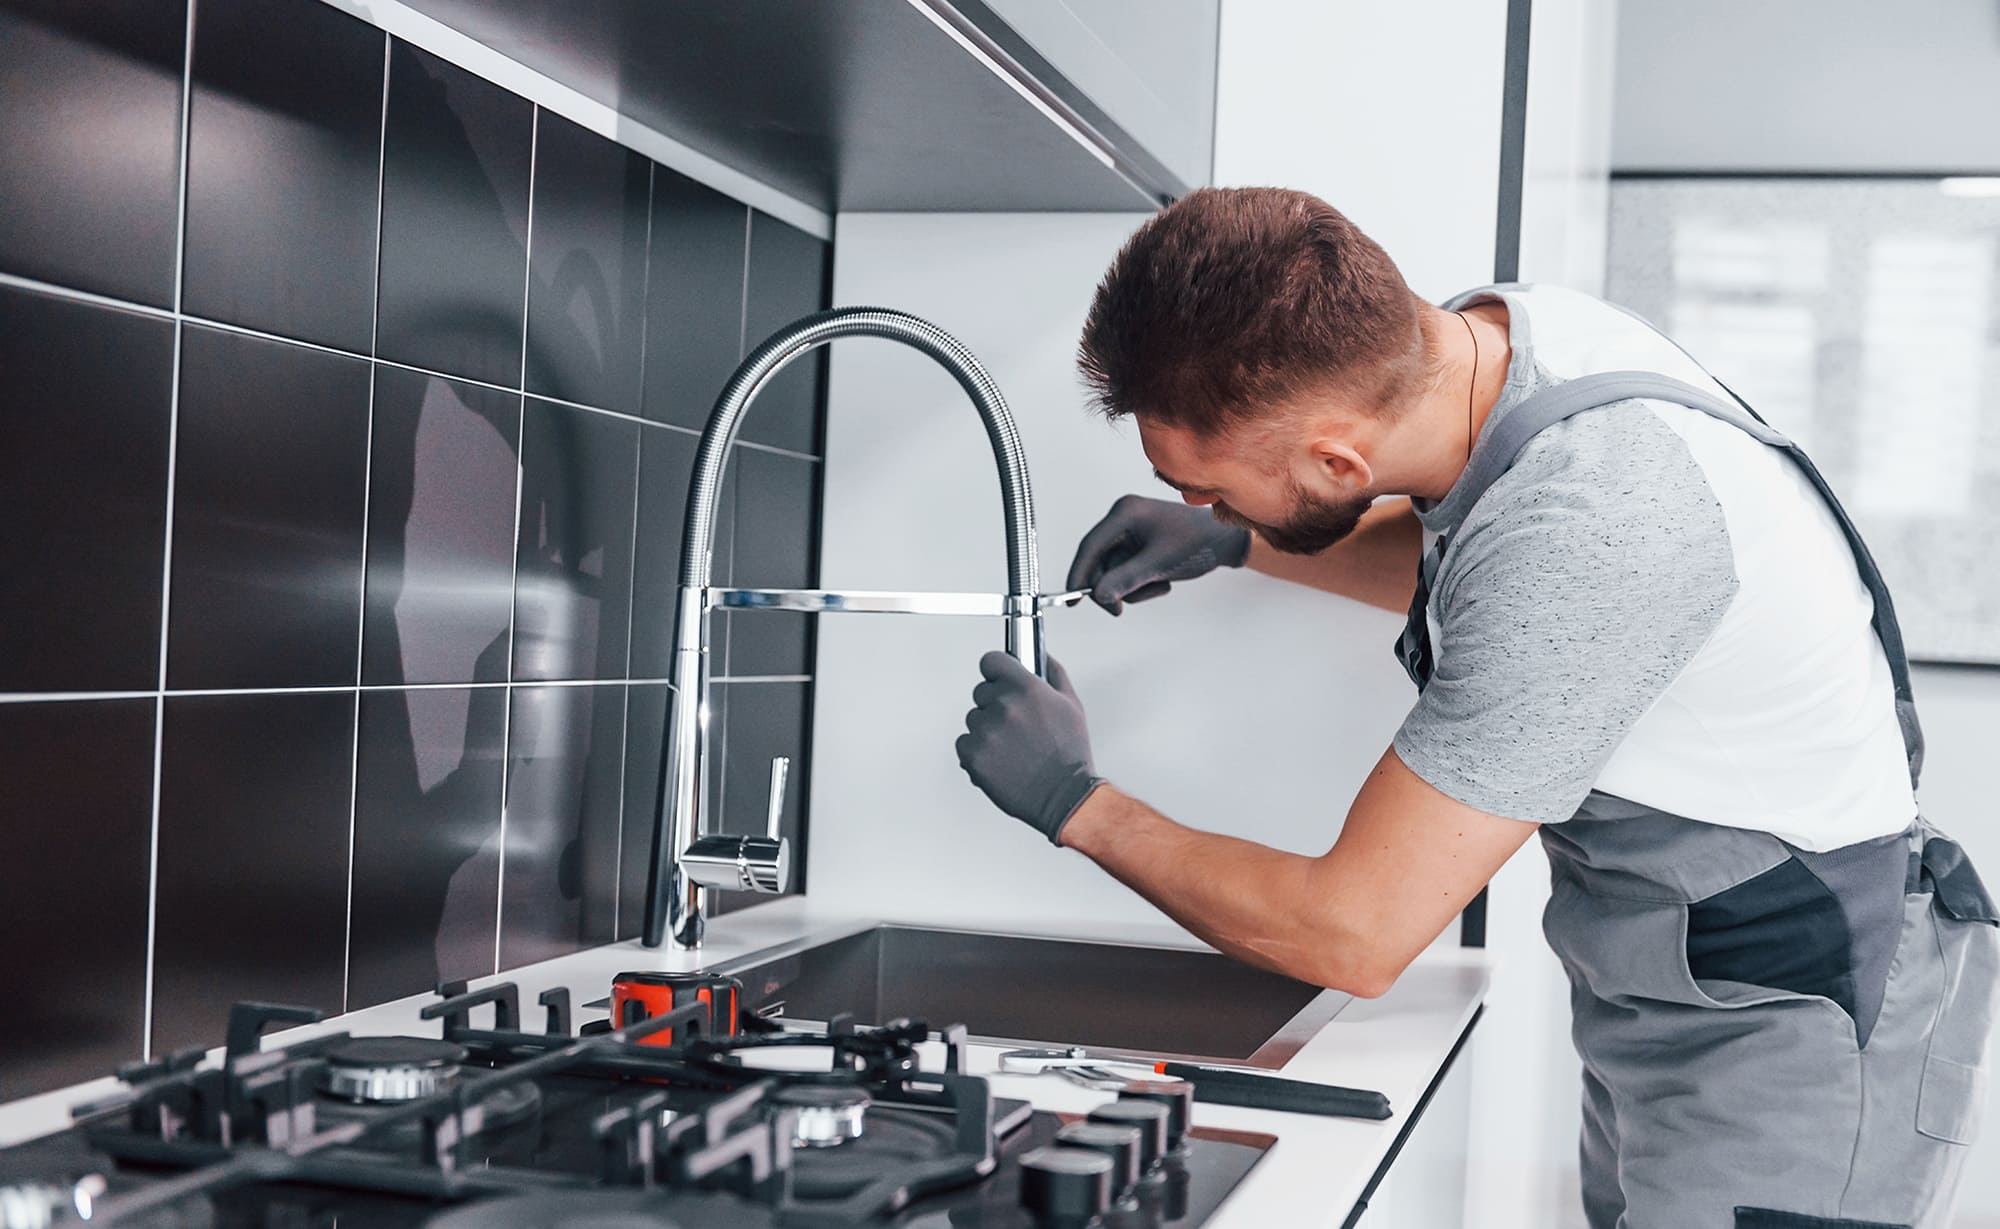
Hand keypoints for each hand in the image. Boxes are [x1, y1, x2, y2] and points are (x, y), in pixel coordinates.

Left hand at [955, 652, 1104, 843]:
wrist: (1063, 796)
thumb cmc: (1070, 754)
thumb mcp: (1071, 705)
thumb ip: (1053, 673)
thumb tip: (1040, 657)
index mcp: (1026, 688)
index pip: (991, 661)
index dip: (996, 670)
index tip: (999, 678)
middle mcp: (1003, 706)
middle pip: (981, 692)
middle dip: (995, 704)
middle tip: (1016, 726)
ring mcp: (985, 731)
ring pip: (974, 719)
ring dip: (987, 730)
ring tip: (1012, 747)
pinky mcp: (973, 755)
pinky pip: (964, 743)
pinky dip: (977, 751)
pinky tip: (1000, 759)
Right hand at [1067, 495, 1250, 613]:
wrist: (1225, 540)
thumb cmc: (1197, 543)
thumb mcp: (1159, 564)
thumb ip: (1126, 580)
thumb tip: (1098, 596)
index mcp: (1124, 513)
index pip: (1090, 546)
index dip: (1078, 574)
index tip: (1071, 600)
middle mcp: (1123, 519)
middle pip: (1099, 563)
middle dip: (1113, 587)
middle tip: (1121, 609)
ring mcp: (1130, 533)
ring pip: (1113, 572)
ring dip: (1133, 587)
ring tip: (1159, 583)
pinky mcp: (1138, 545)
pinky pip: (1126, 572)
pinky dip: (1141, 583)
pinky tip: (1162, 578)